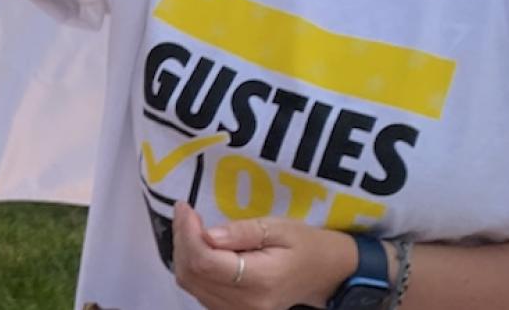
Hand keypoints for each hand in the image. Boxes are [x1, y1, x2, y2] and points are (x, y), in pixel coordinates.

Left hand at [169, 203, 356, 309]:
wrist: (326, 274)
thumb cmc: (306, 246)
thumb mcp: (280, 228)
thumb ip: (242, 231)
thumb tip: (208, 234)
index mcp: (260, 280)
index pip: (205, 262)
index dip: (187, 233)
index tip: (185, 208)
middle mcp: (246, 304)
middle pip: (192, 274)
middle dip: (182, 240)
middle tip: (187, 214)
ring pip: (191, 284)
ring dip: (185, 253)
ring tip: (193, 227)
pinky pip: (200, 291)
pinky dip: (193, 267)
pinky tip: (201, 247)